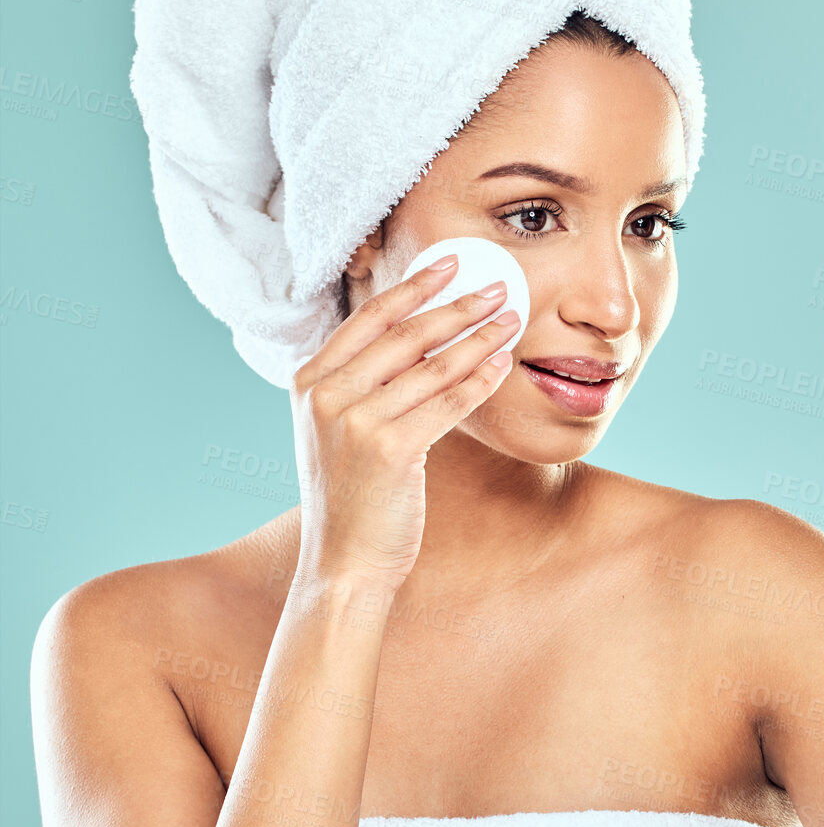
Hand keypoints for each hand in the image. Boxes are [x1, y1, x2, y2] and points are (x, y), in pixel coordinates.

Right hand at [290, 256, 519, 588]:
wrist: (343, 563)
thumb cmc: (350, 496)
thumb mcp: (337, 430)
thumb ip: (362, 382)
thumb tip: (421, 334)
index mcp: (308, 381)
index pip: (369, 317)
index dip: (414, 286)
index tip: (451, 263)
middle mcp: (326, 395)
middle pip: (405, 334)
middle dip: (458, 305)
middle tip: (497, 287)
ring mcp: (355, 421)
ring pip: (432, 366)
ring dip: (479, 338)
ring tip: (511, 320)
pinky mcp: (390, 449)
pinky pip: (447, 403)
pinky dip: (479, 380)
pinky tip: (502, 365)